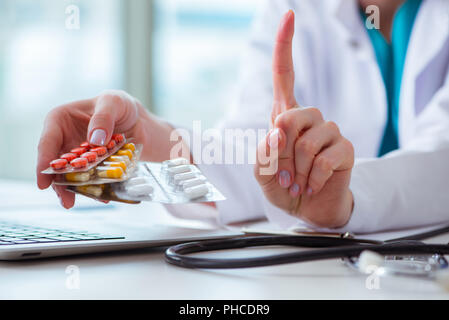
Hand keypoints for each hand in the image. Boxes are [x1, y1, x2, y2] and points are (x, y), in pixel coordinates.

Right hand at [36, 90, 175, 208]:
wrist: (139, 120)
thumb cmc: (120, 105)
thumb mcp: (113, 102)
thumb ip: (104, 117)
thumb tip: (95, 140)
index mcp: (60, 120)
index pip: (47, 142)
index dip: (44, 163)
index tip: (43, 183)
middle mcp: (65, 140)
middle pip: (57, 166)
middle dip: (60, 184)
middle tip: (67, 201)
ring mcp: (79, 157)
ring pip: (73, 176)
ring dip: (79, 189)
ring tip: (88, 199)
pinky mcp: (93, 168)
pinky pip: (92, 179)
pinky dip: (97, 188)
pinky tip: (104, 195)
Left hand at [254, 11, 354, 228]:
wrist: (305, 210)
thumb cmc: (282, 186)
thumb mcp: (261, 172)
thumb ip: (263, 152)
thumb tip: (279, 130)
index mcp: (284, 116)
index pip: (284, 75)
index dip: (285, 46)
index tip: (289, 15)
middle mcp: (309, 118)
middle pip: (293, 114)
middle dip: (283, 150)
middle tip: (284, 174)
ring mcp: (330, 132)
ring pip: (308, 141)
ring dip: (297, 169)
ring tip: (298, 182)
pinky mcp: (345, 149)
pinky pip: (327, 158)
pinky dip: (313, 178)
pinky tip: (312, 185)